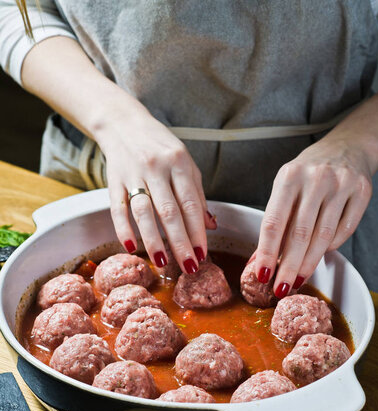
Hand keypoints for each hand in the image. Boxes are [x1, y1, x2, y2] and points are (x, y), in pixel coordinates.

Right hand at [97, 102, 215, 272]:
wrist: (123, 124)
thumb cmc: (160, 147)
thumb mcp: (185, 164)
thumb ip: (197, 195)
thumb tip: (210, 226)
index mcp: (179, 163)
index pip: (191, 204)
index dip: (197, 232)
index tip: (202, 254)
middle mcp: (157, 168)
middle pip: (169, 212)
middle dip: (180, 243)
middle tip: (188, 267)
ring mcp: (133, 174)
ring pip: (144, 212)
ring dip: (153, 240)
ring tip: (162, 263)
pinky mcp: (113, 180)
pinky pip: (117, 208)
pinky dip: (123, 229)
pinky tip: (131, 247)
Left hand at [255, 135, 372, 296]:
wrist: (347, 147)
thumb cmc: (309, 173)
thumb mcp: (286, 187)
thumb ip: (276, 220)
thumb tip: (260, 259)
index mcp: (289, 176)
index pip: (274, 222)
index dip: (266, 252)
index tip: (262, 275)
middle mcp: (315, 179)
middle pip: (299, 235)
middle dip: (288, 267)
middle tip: (280, 289)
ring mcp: (341, 185)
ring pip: (323, 237)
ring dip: (308, 264)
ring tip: (297, 281)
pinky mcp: (362, 192)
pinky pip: (344, 231)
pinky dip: (330, 248)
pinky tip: (320, 255)